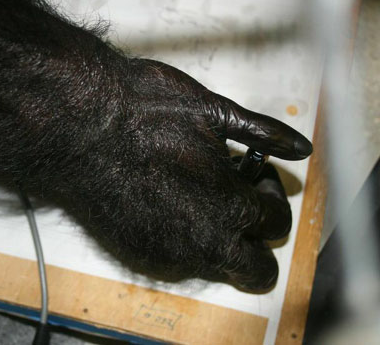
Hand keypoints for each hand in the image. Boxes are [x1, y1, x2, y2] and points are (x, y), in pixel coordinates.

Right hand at [35, 57, 311, 290]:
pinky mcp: (137, 251)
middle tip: (238, 197)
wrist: (78, 123)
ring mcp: (167, 252)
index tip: (252, 175)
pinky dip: (181, 235)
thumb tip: (300, 147)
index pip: (276, 221)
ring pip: (215, 265)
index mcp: (230, 206)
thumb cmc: (141, 110)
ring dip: (218, 235)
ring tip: (196, 192)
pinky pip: (175, 257)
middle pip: (257, 268)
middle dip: (257, 236)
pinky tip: (163, 198)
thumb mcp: (213, 111)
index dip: (269, 194)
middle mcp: (203, 241)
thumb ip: (263, 134)